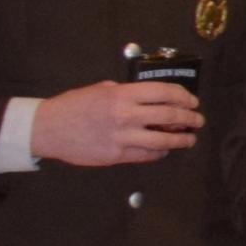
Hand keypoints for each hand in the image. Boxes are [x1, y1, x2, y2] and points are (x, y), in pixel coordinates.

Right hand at [30, 79, 198, 166]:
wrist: (47, 128)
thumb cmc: (73, 106)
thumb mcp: (100, 89)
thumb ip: (124, 92)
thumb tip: (147, 97)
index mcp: (122, 95)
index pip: (163, 92)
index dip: (183, 97)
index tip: (192, 101)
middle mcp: (125, 115)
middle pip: (169, 116)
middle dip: (189, 118)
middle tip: (198, 120)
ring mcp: (121, 137)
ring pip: (162, 141)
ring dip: (181, 139)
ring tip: (190, 138)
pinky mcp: (116, 156)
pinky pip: (146, 155)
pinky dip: (160, 153)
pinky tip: (165, 149)